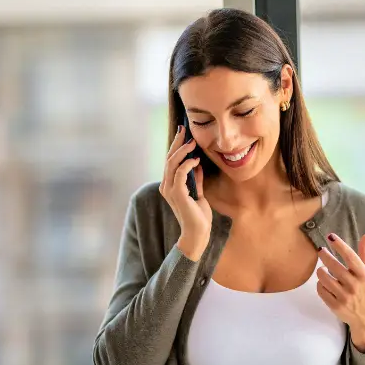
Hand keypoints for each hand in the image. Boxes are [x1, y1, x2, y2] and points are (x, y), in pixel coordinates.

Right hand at [160, 125, 212, 259]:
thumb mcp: (198, 193)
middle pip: (169, 159)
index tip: (184, 133)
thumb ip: (196, 179)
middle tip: (186, 131)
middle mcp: (166, 186)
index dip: (176, 146)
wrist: (198, 233)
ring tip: (193, 143)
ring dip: (183, 150)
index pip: (170, 161)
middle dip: (178, 143)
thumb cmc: (198, 216)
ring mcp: (169, 190)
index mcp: (169, 186)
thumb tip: (197, 164)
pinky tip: (196, 159)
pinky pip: (180, 172)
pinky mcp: (177, 193)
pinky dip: (188, 163)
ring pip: (172, 163)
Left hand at [317, 233, 364, 351]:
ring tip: (322, 269)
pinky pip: (321, 290)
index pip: (350, 257)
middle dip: (324, 256)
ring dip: (320, 271)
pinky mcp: (335, 306)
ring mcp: (344, 297)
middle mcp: (354, 286)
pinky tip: (323, 282)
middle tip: (320, 250)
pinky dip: (320, 284)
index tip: (331, 236)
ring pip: (324, 278)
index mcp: (364, 276)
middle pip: (334, 266)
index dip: (340, 245)